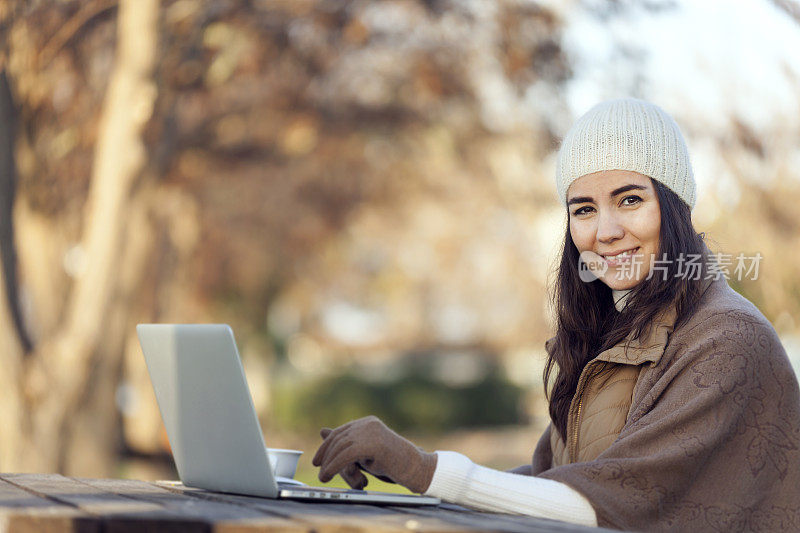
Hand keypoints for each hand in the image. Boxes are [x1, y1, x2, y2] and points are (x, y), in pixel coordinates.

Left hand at [312, 416, 436, 493]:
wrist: (415, 468)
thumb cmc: (392, 463)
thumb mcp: (365, 454)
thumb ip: (347, 444)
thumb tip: (322, 430)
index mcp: (367, 423)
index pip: (340, 432)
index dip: (326, 447)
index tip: (317, 461)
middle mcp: (368, 423)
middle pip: (339, 439)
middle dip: (326, 456)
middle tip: (320, 472)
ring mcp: (371, 431)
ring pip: (341, 447)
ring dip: (330, 464)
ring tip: (324, 478)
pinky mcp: (374, 443)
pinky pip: (347, 455)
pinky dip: (334, 466)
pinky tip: (328, 474)